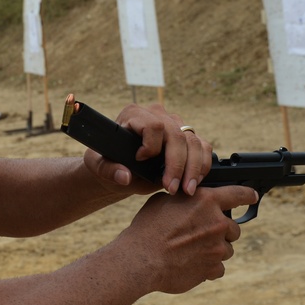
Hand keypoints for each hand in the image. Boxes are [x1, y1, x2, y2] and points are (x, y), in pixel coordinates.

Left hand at [83, 102, 213, 195]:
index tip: (141, 162)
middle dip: (177, 165)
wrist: (121, 167)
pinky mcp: (187, 136)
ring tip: (186, 190)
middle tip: (172, 188)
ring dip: (194, 168)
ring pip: (194, 141)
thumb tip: (125, 176)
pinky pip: (203, 147)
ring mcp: (174, 124)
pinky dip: (202, 165)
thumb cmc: (108, 163)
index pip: (153, 125)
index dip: (152, 146)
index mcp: (133, 115)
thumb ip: (109, 171)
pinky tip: (194, 182)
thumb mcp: (100, 167)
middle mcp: (157, 115)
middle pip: (177, 135)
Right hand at [123, 185, 258, 293]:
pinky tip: (190, 264)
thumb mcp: (166, 201)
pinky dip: (208, 268)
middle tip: (199, 235)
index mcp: (206, 201)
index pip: (238, 194)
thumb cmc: (148, 228)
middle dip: (221, 232)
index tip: (252, 197)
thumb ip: (187, 199)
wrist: (141, 259)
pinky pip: (218, 268)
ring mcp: (217, 247)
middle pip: (233, 228)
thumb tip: (194, 200)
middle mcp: (217, 222)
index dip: (247, 195)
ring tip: (190, 251)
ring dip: (214, 250)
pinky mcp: (213, 268)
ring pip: (226, 249)